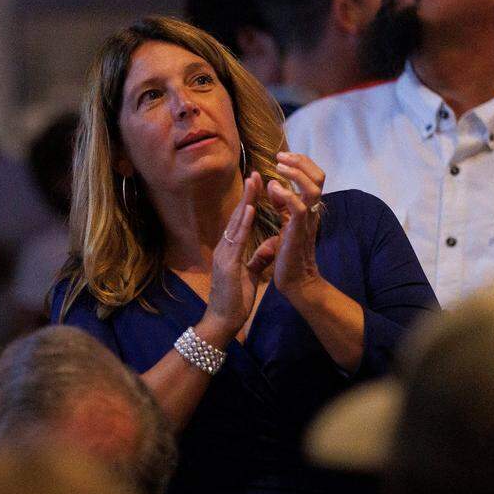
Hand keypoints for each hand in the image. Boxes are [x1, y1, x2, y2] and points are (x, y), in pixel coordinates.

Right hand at [203, 173, 262, 338]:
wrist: (222, 321)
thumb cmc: (234, 300)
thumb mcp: (250, 275)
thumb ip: (258, 258)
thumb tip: (270, 244)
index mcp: (231, 249)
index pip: (242, 221)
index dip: (250, 202)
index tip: (258, 184)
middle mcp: (226, 247)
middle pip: (238, 216)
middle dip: (248, 194)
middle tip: (255, 172)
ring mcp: (225, 254)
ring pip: (237, 222)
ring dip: (246, 201)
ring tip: (253, 182)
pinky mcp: (227, 264)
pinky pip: (237, 239)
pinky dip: (244, 223)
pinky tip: (250, 208)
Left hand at [257, 151, 325, 302]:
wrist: (294, 280)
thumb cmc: (288, 253)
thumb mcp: (285, 222)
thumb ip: (281, 203)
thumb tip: (274, 185)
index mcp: (309, 206)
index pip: (313, 176)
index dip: (301, 162)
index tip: (282, 157)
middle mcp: (312, 211)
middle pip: (318, 177)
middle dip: (300, 162)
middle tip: (280, 157)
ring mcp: (307, 221)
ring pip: (312, 188)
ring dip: (295, 174)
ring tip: (278, 167)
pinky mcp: (298, 232)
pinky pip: (299, 207)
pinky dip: (286, 194)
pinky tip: (272, 189)